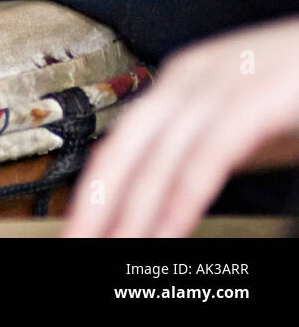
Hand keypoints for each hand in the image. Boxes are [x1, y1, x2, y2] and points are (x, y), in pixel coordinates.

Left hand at [65, 16, 298, 236]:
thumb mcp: (248, 126)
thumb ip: (211, 153)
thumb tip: (178, 194)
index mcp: (180, 83)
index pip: (120, 142)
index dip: (95, 189)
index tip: (81, 228)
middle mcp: (187, 79)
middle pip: (122, 148)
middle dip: (96, 204)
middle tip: (78, 245)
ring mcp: (217, 85)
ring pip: (158, 156)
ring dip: (133, 212)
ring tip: (117, 252)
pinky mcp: (253, 98)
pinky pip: (205, 156)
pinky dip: (182, 199)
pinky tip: (166, 233)